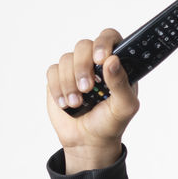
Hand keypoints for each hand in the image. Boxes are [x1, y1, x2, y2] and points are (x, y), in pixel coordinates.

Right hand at [45, 28, 140, 172]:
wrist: (88, 141)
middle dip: (83, 68)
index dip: (103, 43)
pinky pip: (53, 71)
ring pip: (66, 59)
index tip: (100, 59)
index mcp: (115, 64)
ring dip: (70, 83)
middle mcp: (95, 62)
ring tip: (78, 103)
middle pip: (84, 45)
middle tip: (87, 89)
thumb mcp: (124, 107)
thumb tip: (112, 61)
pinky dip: (58, 88)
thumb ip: (121, 83)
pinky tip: (67, 104)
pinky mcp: (58, 78)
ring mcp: (75, 68)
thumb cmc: (110, 123)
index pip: (110, 37)